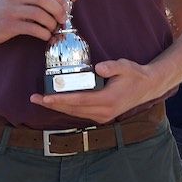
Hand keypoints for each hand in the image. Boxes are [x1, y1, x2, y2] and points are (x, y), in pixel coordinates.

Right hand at [0, 0, 67, 43]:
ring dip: (51, 22)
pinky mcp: (8, 25)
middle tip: (63, 18)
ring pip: (39, 13)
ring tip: (53, 28)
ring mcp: (11, 9)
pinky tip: (45, 35)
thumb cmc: (7, 9)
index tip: (66, 4)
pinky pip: (31, 28)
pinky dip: (43, 33)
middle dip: (59, 8)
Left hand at [30, 58, 165, 123]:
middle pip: (73, 109)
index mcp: (108, 99)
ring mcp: (103, 116)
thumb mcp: (125, 66)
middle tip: (34, 98)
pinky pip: (80, 112)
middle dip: (53, 104)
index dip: (61, 99)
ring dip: (58, 107)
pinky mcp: (102, 116)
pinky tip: (58, 102)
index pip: (79, 100)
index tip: (46, 97)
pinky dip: (68, 107)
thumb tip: (98, 67)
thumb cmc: (135, 74)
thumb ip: (112, 66)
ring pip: (75, 113)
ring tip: (41, 100)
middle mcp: (104, 111)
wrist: (147, 87)